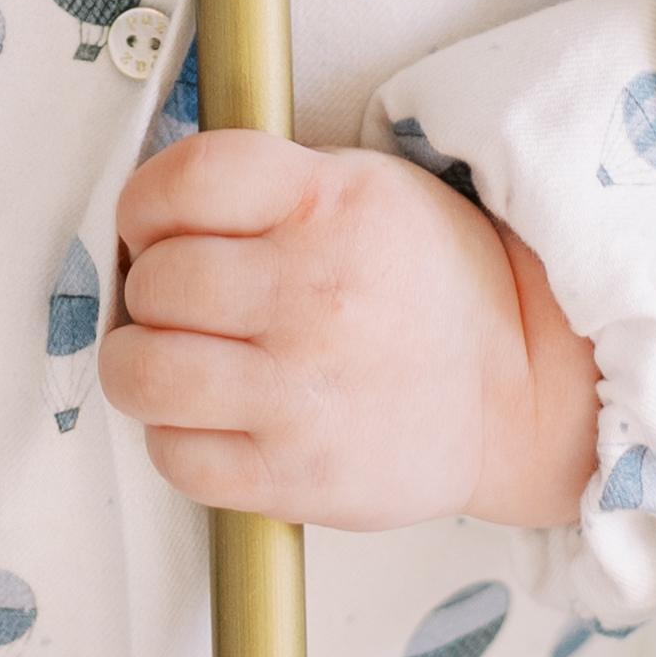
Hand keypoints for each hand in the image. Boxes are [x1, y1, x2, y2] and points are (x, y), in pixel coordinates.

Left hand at [105, 130, 598, 533]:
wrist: (515, 387)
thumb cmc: (425, 282)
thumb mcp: (362, 187)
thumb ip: (261, 185)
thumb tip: (145, 211)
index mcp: (328, 204)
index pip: (184, 180)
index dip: (144, 204)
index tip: (152, 226)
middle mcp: (314, 294)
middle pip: (154, 281)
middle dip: (150, 290)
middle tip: (179, 301)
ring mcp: (302, 392)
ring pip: (141, 373)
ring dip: (140, 365)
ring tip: (177, 359)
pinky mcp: (294, 476)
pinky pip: (174, 456)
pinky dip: (174, 437)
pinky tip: (212, 417)